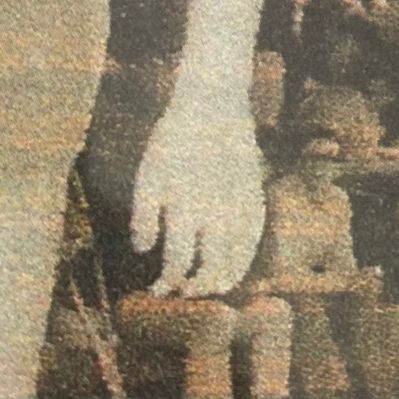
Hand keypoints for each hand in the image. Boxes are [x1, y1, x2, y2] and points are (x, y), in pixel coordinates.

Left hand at [131, 91, 265, 295]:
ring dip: (223, 278)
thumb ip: (143, 216)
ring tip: (210, 286)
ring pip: (238, 257)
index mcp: (185, 209)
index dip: (167, 283)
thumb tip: (143, 251)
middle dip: (195, 288)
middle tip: (183, 293)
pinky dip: (245, 255)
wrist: (213, 105)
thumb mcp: (147, 174)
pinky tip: (235, 261)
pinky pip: (254, 236)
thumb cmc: (173, 140)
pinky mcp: (255, 194)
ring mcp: (240, 205)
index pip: (178, 264)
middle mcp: (216, 213)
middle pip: (210, 269)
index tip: (158, 291)